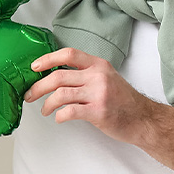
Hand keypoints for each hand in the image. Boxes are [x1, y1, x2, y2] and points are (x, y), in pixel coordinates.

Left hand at [23, 47, 155, 143]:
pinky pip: (69, 111)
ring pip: (60, 94)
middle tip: (30, 95)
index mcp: (98, 65)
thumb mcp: (107, 78)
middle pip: (58, 76)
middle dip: (38, 87)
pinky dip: (59, 116)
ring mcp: (98, 93)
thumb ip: (86, 74)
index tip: (34, 67)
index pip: (68, 54)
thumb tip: (57, 76)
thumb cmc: (123, 101)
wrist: (143, 119)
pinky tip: (59, 118)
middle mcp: (98, 76)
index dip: (48, 59)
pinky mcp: (98, 111)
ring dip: (46, 104)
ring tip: (45, 110)